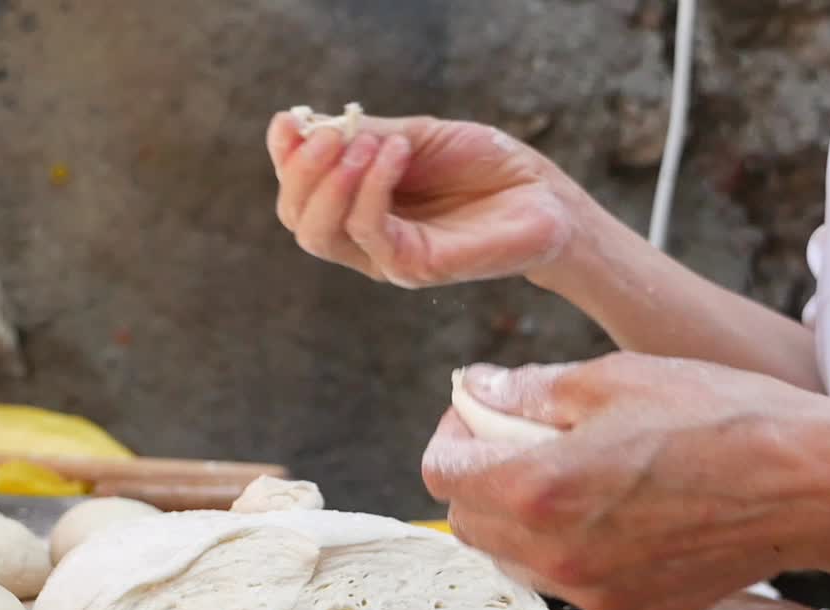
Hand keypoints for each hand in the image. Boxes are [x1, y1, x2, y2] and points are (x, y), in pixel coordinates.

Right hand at [265, 112, 597, 287]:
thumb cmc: (483, 167)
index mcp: (357, 206)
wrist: (544, 196)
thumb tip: (307, 125)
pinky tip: (395, 152)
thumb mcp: (415, 138)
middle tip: (324, 135)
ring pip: (321, 234)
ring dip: (331, 182)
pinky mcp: (414, 267)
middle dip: (300, 173)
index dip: (285, 159)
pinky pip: (371, 231)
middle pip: (298, 218)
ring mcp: (386, 257)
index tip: (287, 122)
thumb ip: (365, 137)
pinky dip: (372, 188)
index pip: (299, 192)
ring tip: (362, 144)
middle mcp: (363, 238)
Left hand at [421, 352, 829, 609]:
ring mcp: (598, 594)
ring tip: (570, 474)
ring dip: (521, 518)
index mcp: (540, 490)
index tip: (474, 414)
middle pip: (469, 524)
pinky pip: (578, 583)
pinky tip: (619, 513)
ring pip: (518, 560)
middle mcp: (559, 557)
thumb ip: (527, 391)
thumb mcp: (611, 380)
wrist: (814, 484)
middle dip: (478, 478)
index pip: (441, 474)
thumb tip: (478, 389)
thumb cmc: (720, 420)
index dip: (450, 435)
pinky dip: (576, 550)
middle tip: (516, 439)